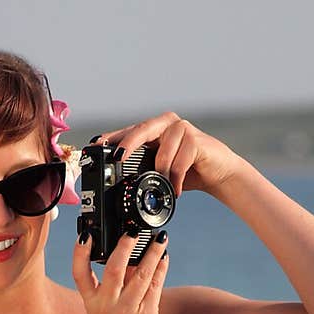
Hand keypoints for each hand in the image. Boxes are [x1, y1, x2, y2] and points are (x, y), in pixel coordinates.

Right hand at [72, 227, 169, 313]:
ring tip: (160, 237)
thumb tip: (131, 258)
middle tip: (132, 231)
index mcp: (91, 303)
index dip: (80, 253)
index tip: (85, 235)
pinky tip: (164, 257)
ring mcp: (127, 311)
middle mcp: (107, 305)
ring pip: (141, 274)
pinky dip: (160, 268)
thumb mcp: (105, 312)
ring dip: (151, 253)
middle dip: (124, 247)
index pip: (80, 273)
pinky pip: (155, 286)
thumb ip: (116, 286)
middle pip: (114, 269)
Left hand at [96, 112, 239, 195]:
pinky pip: (179, 162)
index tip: (94, 147)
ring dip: (160, 174)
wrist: (219, 173)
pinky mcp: (196, 140)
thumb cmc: (188, 171)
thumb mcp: (160, 169)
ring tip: (164, 188)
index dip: (111, 138)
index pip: (128, 132)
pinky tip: (176, 189)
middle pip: (140, 131)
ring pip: (161, 153)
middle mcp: (166, 124)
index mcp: (154, 129)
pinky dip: (175, 179)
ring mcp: (182, 129)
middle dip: (126, 145)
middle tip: (116, 158)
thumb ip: (142, 168)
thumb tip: (113, 180)